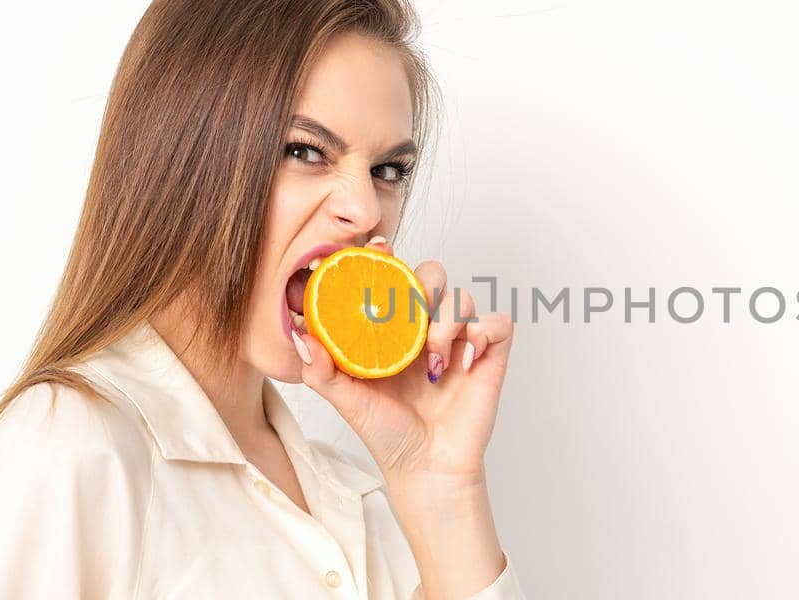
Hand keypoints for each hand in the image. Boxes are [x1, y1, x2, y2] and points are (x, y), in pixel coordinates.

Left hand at [294, 238, 514, 486]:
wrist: (426, 469)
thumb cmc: (389, 435)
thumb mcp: (348, 402)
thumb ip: (323, 372)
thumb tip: (302, 337)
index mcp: (392, 331)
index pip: (392, 278)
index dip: (386, 256)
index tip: (377, 246)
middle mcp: (426, 329)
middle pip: (433, 274)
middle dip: (423, 284)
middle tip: (410, 312)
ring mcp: (459, 342)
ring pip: (463, 297)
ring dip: (447, 320)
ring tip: (432, 361)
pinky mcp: (488, 356)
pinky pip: (496, 324)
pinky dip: (482, 334)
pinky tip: (463, 362)